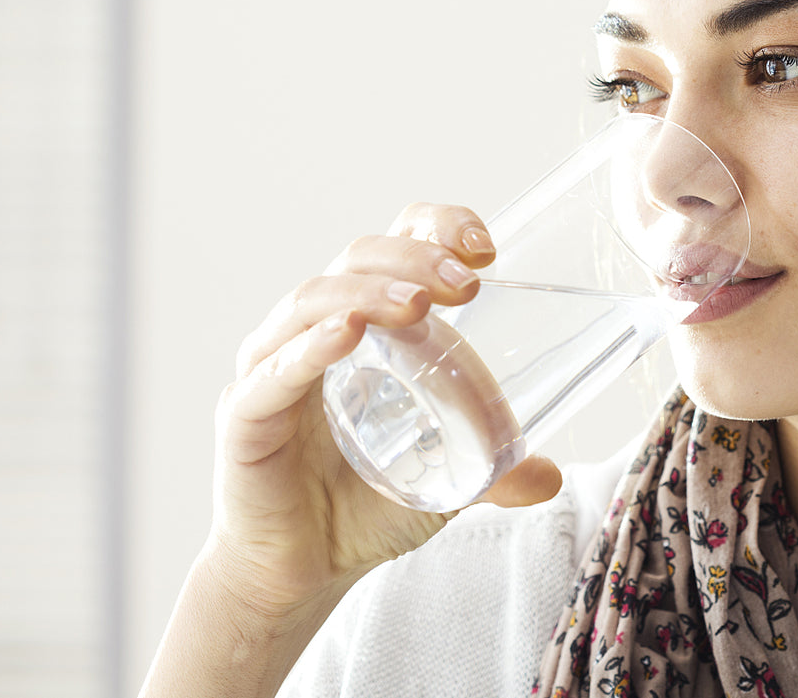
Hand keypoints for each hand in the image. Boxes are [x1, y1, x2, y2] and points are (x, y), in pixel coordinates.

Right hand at [205, 202, 561, 617]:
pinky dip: (308, 346)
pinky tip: (346, 332)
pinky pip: (273, 371)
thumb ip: (498, 473)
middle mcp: (316, 330)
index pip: (395, 244)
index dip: (436, 228)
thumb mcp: (448, 481)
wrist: (302, 570)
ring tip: (416, 302)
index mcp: (367, 324)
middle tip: (466, 284)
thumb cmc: (363, 505)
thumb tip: (551, 477)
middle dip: (415, 258)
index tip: (486, 248)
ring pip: (313, 301)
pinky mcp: (245, 416)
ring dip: (368, 290)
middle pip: (357, 259)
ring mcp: (274, 367)